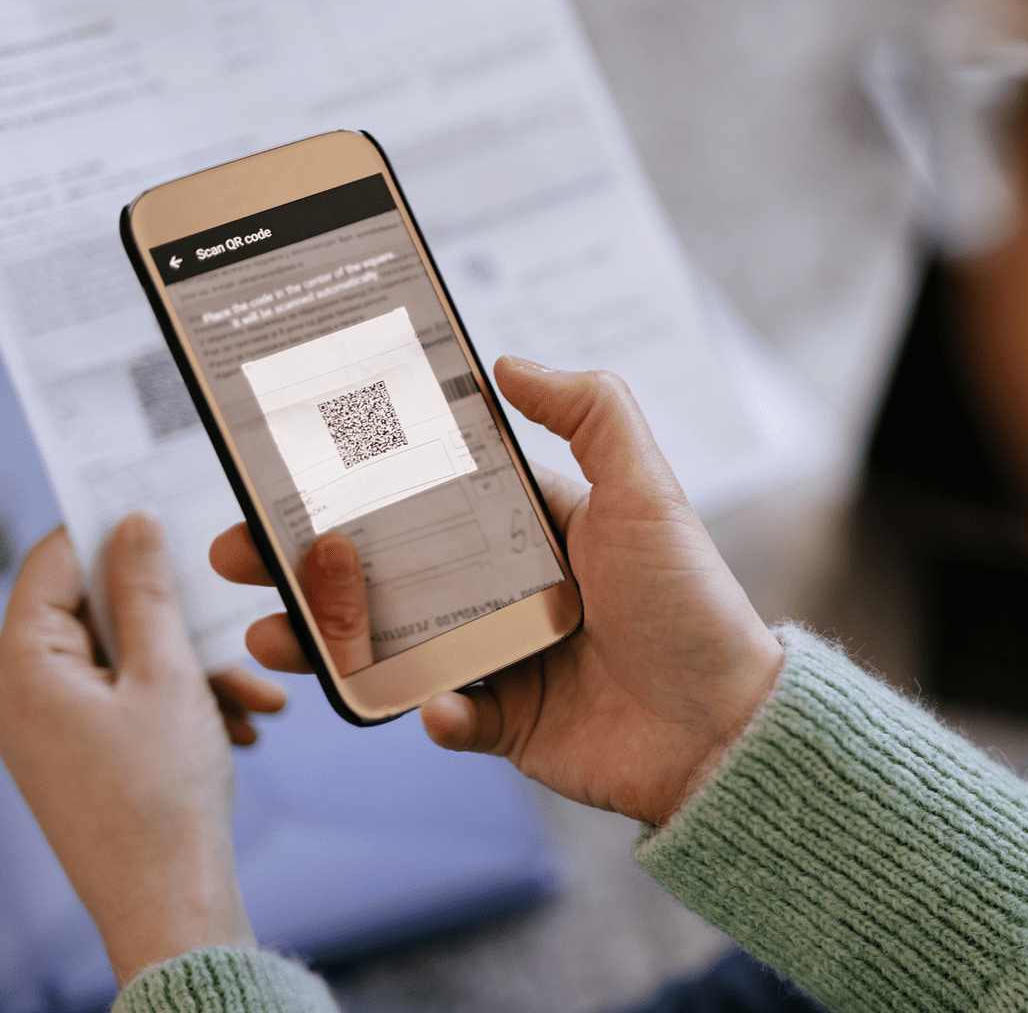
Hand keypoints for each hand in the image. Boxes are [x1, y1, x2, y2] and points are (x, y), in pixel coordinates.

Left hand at [0, 516, 285, 984]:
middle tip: (225, 614)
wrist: (169, 900)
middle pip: (98, 614)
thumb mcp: (166, 674)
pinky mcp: (85, 753)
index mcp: (25, 668)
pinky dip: (185, 701)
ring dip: (193, 667)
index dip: (106, 531)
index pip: (51, 564)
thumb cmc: (159, 795)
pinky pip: (132, 700)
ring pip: (127, 660)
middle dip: (174, 617)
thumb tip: (132, 524)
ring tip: (254, 693)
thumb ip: (147, 592)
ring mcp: (55, 727)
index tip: (160, 510)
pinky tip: (240, 721)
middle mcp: (26, 695)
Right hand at [212, 358, 782, 824]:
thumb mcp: (647, 489)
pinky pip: (447, 715)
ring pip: (391, 644)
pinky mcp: (504, 722)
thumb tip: (508, 360)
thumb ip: (591, 411)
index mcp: (529, 528)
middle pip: (386, 568)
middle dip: (310, 560)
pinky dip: (433, 712)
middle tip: (242, 550)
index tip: (291, 466)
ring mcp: (500, 657)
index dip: (359, 480)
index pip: (425, 493)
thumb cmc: (690, 601)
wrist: (727, 726)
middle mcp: (504, 588)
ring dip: (328, 639)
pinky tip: (436, 706)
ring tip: (274, 632)